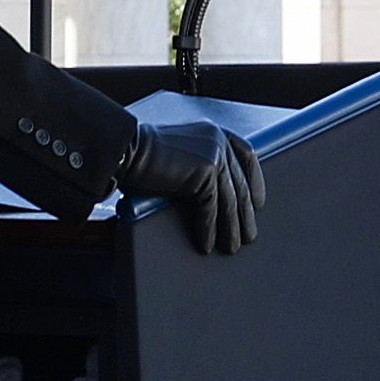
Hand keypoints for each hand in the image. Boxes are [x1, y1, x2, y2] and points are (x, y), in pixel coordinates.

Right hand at [119, 120, 266, 254]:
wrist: (123, 149)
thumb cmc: (141, 156)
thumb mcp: (178, 156)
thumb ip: (197, 166)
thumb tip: (209, 193)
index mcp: (214, 133)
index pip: (245, 155)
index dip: (254, 180)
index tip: (257, 202)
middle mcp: (218, 140)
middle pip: (240, 184)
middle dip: (245, 213)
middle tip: (248, 235)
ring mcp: (215, 153)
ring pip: (229, 200)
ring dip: (231, 228)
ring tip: (232, 247)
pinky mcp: (206, 170)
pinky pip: (211, 208)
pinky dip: (209, 230)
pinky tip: (206, 245)